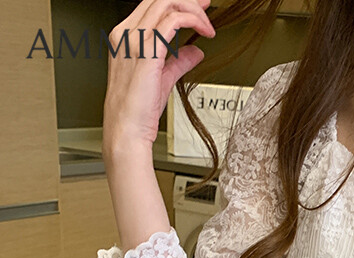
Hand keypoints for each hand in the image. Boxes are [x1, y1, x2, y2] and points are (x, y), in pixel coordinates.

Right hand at [103, 0, 215, 152]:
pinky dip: (193, 20)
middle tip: (208, 8)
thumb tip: (195, 51)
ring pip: (166, 3)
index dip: (178, 2)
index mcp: (125, 35)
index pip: (151, 4)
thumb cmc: (139, 109)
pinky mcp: (147, 52)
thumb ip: (178, 61)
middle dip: (189, 1)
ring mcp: (134, 40)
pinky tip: (204, 32)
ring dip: (193, 10)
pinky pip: (173, 21)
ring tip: (208, 26)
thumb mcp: (163, 78)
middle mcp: (126, 33)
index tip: (199, 7)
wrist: (127, 128)